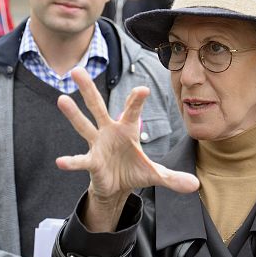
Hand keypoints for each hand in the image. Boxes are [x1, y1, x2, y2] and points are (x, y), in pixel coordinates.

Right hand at [55, 68, 198, 230]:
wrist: (117, 186)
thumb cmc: (134, 171)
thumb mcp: (156, 174)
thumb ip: (173, 178)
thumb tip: (195, 186)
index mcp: (127, 129)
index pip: (132, 110)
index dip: (136, 100)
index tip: (143, 89)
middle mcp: (109, 131)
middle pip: (98, 106)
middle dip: (88, 89)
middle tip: (77, 70)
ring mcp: (97, 144)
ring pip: (84, 125)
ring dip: (73, 114)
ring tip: (61, 99)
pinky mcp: (91, 162)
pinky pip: (80, 160)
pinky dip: (71, 162)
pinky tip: (60, 162)